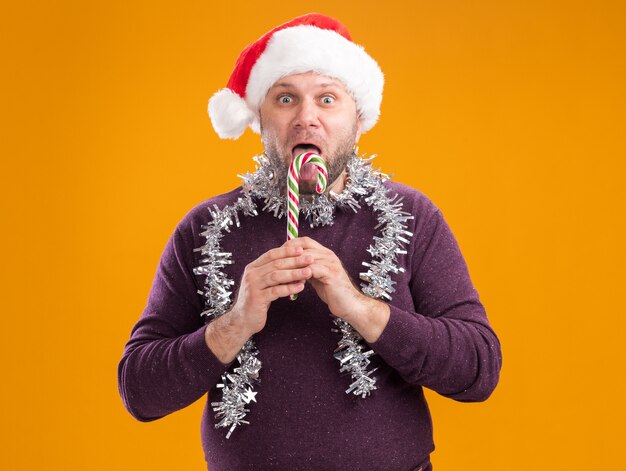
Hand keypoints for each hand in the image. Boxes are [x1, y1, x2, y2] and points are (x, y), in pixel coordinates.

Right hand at [205, 244, 312, 363]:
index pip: (271, 254)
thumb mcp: (264, 283)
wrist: (242, 320)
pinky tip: (300, 287)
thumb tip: (296, 263)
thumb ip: (274, 273)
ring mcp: (252, 286)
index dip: (286, 251)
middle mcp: (251, 274)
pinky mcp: (256, 298)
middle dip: (294, 261)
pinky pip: (275, 291)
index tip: (301, 249)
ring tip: (308, 272)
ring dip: (294, 273)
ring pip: (276, 276)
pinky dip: (289, 288)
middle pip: (275, 264)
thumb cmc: (257, 300)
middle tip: (310, 259)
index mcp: (253, 267)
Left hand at [284, 237, 389, 341]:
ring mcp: (331, 263)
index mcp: (325, 253)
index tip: (276, 253)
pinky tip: (291, 280)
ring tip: (278, 272)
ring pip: (306, 258)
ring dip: (291, 265)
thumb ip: (306, 268)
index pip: (304, 241)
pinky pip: (312, 270)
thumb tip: (290, 264)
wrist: (350, 305)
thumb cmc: (332, 291)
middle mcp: (329, 255)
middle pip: (303, 247)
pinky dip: (300, 274)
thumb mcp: (317, 276)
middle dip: (287, 255)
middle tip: (273, 263)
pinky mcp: (332, 275)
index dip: (289, 245)